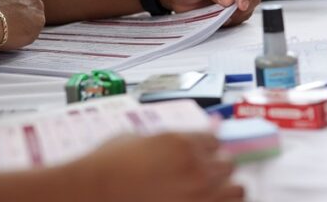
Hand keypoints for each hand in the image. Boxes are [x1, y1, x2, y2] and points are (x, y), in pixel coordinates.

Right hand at [57, 133, 242, 201]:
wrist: (89, 194)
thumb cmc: (104, 168)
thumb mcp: (134, 139)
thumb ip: (168, 136)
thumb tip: (190, 132)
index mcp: (182, 143)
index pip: (214, 140)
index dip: (207, 147)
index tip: (202, 154)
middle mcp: (196, 168)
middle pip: (228, 163)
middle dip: (217, 168)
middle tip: (202, 175)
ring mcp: (199, 196)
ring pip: (237, 190)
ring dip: (226, 189)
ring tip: (212, 194)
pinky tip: (208, 201)